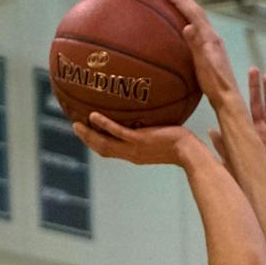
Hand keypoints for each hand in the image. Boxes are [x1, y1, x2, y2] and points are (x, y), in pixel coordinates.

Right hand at [72, 114, 201, 167]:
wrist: (190, 152)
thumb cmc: (183, 144)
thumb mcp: (165, 134)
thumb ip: (156, 125)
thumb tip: (156, 110)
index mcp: (135, 154)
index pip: (112, 150)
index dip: (98, 143)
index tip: (89, 133)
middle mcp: (132, 154)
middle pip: (103, 149)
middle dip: (88, 140)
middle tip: (75, 126)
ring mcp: (135, 148)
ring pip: (105, 144)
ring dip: (89, 135)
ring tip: (75, 124)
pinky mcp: (140, 141)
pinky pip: (118, 133)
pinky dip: (104, 125)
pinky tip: (93, 116)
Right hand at [160, 0, 236, 102]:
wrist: (228, 97)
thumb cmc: (215, 85)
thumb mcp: (203, 65)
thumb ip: (196, 45)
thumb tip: (187, 26)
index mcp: (210, 38)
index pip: (193, 13)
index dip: (179, 1)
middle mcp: (213, 37)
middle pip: (198, 11)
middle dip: (183, 0)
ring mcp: (214, 43)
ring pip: (200, 19)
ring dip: (187, 8)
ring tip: (176, 3)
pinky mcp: (213, 50)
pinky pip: (200, 28)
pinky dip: (191, 21)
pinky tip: (186, 27)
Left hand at [212, 68, 265, 181]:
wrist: (262, 195)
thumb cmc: (246, 180)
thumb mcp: (232, 161)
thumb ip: (223, 145)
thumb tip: (211, 130)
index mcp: (246, 133)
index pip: (242, 108)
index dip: (240, 94)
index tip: (235, 79)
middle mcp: (258, 131)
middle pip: (257, 104)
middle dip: (256, 87)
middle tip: (253, 70)